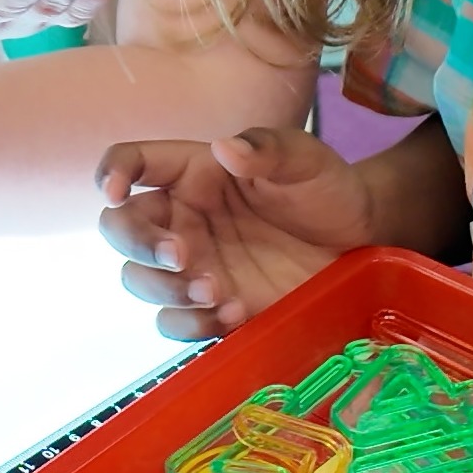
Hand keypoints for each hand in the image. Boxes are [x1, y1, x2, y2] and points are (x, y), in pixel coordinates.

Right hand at [97, 126, 380, 337]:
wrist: (361, 240)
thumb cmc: (324, 188)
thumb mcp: (305, 159)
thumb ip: (266, 148)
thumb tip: (226, 147)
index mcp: (192, 174)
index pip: (132, 164)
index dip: (112, 172)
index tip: (115, 191)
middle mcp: (181, 219)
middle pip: (121, 229)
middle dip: (137, 243)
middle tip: (180, 255)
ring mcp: (194, 266)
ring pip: (139, 279)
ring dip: (165, 289)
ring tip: (215, 290)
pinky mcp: (212, 307)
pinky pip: (176, 322)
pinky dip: (192, 324)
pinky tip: (235, 312)